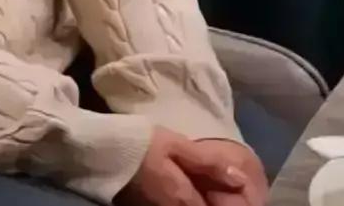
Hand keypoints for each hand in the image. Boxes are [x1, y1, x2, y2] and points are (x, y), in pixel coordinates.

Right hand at [117, 127, 253, 205]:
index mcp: (184, 199)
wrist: (103, 150)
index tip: (235, 192)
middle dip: (211, 201)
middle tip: (218, 187)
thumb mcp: (177, 145)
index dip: (227, 203)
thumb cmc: (143, 143)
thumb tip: (240, 179)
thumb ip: (209, 163)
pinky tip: (183, 187)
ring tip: (201, 185)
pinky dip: (184, 200)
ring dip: (197, 200)